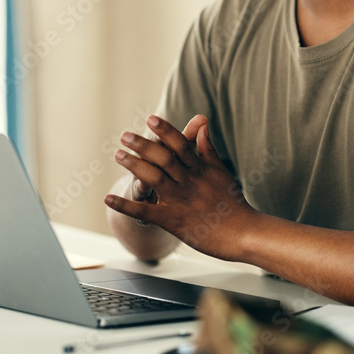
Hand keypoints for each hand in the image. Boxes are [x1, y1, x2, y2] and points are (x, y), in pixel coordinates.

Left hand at [105, 114, 257, 260]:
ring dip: (134, 166)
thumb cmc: (234, 204)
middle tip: (124, 135)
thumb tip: (201, 125)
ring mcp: (181, 202)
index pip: (181, 144)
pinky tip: (108, 199)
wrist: (244, 234)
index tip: (150, 118)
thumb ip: (208, 150)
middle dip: (143, 145)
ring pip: (154, 179)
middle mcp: (189, 182)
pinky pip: (146, 212)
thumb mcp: (222, 172)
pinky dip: (126, 205)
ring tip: (118, 155)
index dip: (165, 131)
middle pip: (163, 158)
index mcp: (201, 170)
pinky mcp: (173, 221)